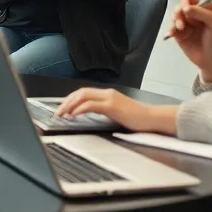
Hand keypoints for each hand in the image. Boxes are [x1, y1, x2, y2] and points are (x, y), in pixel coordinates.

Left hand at [53, 88, 177, 133]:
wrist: (153, 119)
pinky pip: (91, 105)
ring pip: (83, 96)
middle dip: (66, 101)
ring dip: (70, 105)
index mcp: (108, 94)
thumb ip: (104, 111)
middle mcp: (107, 93)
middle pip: (80, 92)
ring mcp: (110, 98)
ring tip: (62, 113)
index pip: (84, 93)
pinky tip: (74, 115)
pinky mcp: (112, 106)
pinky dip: (80, 109)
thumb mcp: (117, 113)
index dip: (71, 99)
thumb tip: (90, 114)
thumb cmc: (138, 119)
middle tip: (58, 112)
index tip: (63, 108)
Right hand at [168, 0, 211, 81]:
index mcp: (204, 8)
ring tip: (180, 29)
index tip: (185, 10)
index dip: (185, 1)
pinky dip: (170, 29)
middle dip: (178, 13)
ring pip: (173, 16)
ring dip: (174, 21)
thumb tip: (185, 7)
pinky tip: (174, 34)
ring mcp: (185, 24)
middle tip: (182, 23)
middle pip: (179, 6)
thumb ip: (201, 12)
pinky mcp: (179, 34)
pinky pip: (170, 27)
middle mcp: (193, 14)